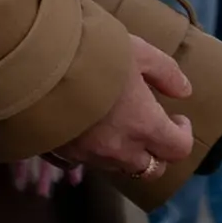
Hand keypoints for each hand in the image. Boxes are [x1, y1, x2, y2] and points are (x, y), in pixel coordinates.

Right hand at [70, 40, 196, 180]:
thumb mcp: (139, 53)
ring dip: (128, 153)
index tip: (178, 118)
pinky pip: (90, 162)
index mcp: (144, 125)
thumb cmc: (95, 56)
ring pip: (120, 167)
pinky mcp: (65, 155)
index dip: (183, 135)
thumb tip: (184, 92)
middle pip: (150, 170)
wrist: (37, 69)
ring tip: (121, 125)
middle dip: (158, 152)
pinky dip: (98, 152)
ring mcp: (90, 156)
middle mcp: (120, 149)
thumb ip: (166, 73)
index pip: (178, 150)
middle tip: (153, 127)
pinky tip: (92, 129)